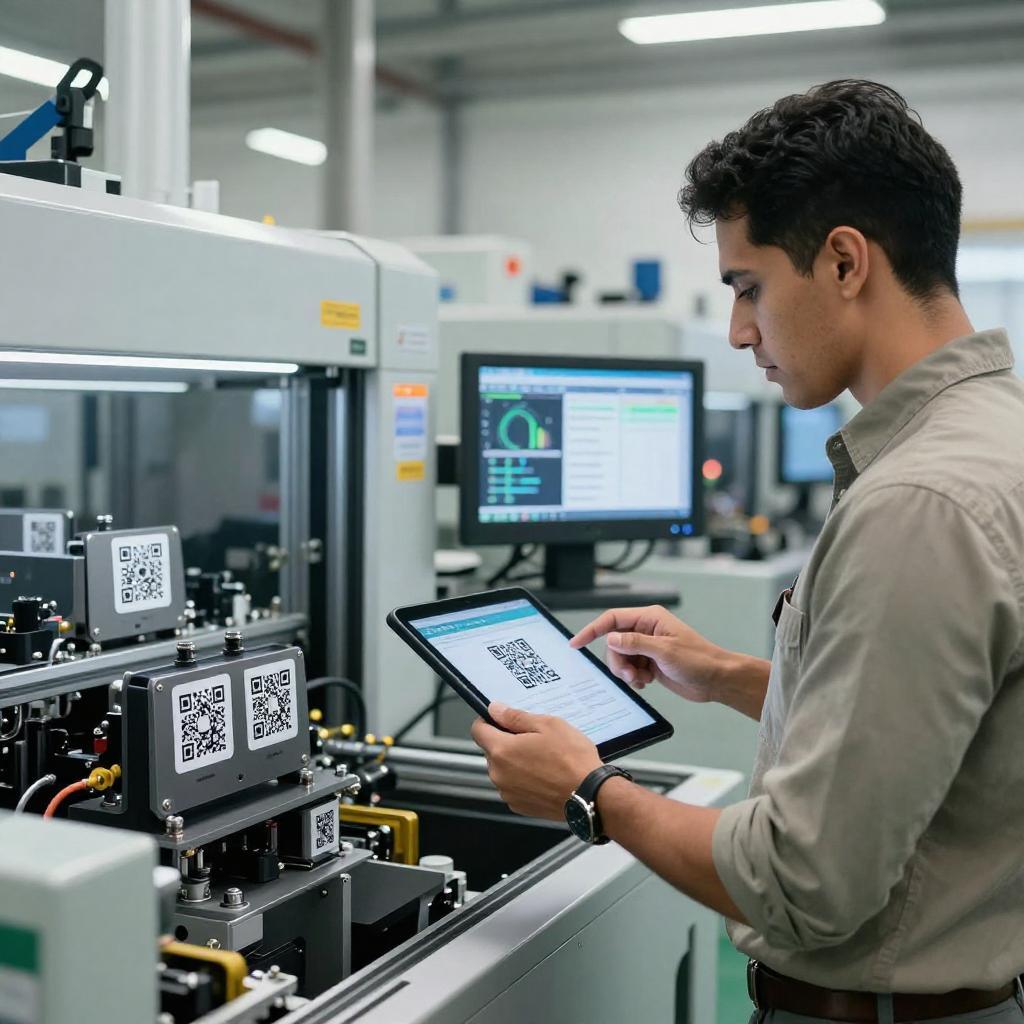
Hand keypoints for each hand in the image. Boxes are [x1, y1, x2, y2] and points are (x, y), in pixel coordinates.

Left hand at [470, 703, 601, 820]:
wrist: (590, 795)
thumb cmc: (572, 760)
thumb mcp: (547, 725)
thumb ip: (516, 717)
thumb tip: (495, 709)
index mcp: (501, 750)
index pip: (478, 730)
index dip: (488, 720)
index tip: (501, 719)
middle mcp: (498, 774)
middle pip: (492, 750)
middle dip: (507, 741)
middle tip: (534, 738)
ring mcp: (508, 792)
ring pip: (503, 769)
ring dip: (516, 762)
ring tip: (543, 758)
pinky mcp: (519, 806)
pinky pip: (513, 786)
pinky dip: (524, 779)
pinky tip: (544, 775)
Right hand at [570, 605, 728, 703]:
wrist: (716, 679)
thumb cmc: (698, 660)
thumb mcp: (664, 651)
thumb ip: (634, 643)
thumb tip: (610, 639)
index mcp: (649, 618)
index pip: (612, 619)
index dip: (592, 630)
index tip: (576, 643)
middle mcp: (646, 629)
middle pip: (614, 643)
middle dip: (618, 661)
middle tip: (630, 675)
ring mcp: (647, 646)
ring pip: (620, 658)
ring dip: (626, 672)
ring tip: (642, 680)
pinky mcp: (650, 662)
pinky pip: (629, 669)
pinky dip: (634, 678)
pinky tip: (647, 682)